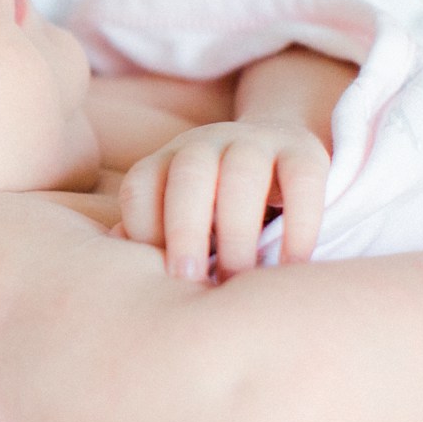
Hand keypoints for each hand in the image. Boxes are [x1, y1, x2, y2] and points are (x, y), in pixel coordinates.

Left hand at [118, 120, 329, 280]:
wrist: (278, 158)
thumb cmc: (215, 208)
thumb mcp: (179, 219)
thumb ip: (151, 239)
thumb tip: (119, 271)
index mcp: (165, 162)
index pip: (142, 187)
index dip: (144, 230)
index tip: (157, 277)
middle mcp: (204, 144)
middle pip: (189, 176)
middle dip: (185, 229)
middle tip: (190, 280)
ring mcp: (254, 141)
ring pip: (242, 174)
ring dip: (237, 230)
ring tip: (237, 279)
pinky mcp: (303, 150)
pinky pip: (301, 180)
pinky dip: (297, 224)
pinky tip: (292, 266)